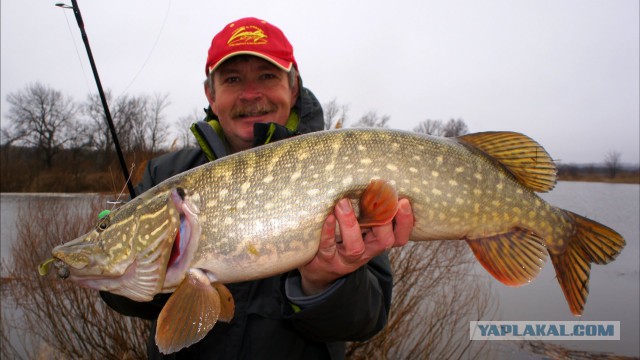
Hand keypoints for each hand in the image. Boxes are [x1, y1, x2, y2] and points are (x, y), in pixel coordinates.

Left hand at [298, 198, 412, 294]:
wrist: (321, 269)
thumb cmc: (344, 240)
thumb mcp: (362, 229)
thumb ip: (371, 212)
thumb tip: (379, 182)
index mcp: (377, 242)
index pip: (400, 237)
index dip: (405, 222)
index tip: (404, 201)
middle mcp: (366, 252)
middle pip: (383, 242)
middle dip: (383, 221)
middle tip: (379, 197)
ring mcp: (346, 258)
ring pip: (354, 247)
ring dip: (350, 224)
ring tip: (343, 203)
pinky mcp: (327, 259)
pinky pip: (328, 247)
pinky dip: (328, 232)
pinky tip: (328, 217)